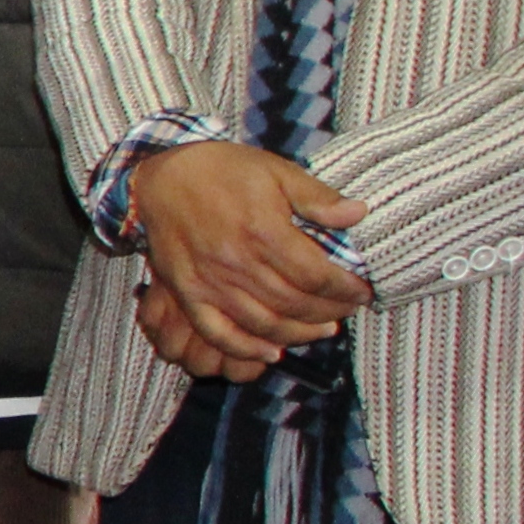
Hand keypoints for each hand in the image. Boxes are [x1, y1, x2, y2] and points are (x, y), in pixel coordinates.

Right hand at [127, 143, 368, 371]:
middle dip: (330, 312)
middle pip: (295, 304)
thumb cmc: (222, 171)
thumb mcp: (276, 171)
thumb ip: (317, 197)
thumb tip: (358, 214)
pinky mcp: (188, 293)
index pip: (316, 276)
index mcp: (263, 231)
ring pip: (265, 324)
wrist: (162, 178)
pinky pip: (218, 332)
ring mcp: (210, 282)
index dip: (345, 289)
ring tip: (322, 330)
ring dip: (300, 334)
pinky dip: (247, 349)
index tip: (362, 291)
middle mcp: (237, 262)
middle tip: (347, 310)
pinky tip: (272, 352)